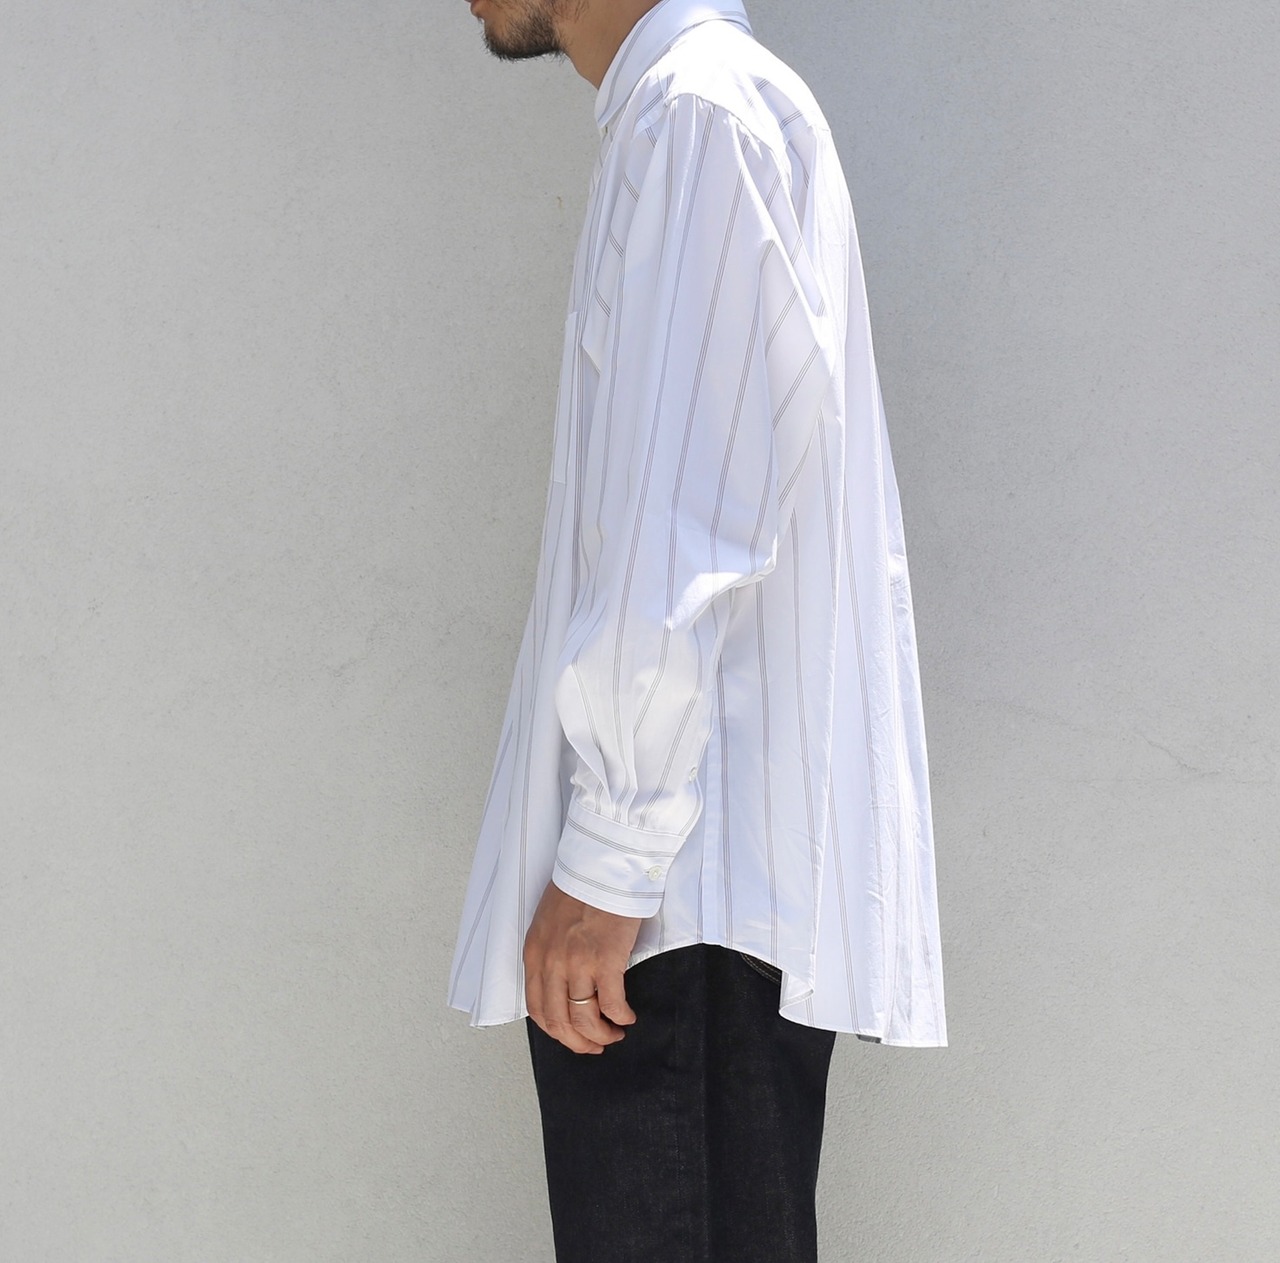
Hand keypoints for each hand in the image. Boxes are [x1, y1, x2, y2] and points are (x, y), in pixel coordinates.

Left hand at [523, 878, 640, 1053]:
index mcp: (535, 954)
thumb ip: (550, 953)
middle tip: (595, 1046)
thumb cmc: (580, 887)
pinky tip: (627, 1017)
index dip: (556, 1031)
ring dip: (601, 1034)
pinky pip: (611, 1004)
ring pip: (584, 1018)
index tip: (572, 1037)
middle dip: (578, 1042)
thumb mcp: (549, 922)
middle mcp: (551, 963)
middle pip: (559, 1021)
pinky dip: (620, 1017)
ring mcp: (577, 964)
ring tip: (614, 1033)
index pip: (538, 1009)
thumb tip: (562, 982)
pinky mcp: (605, 961)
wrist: (602, 867)